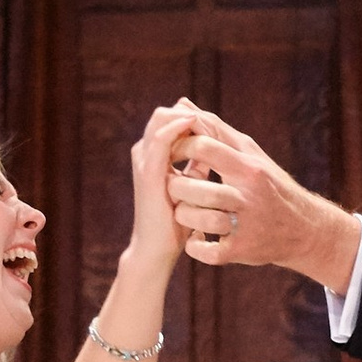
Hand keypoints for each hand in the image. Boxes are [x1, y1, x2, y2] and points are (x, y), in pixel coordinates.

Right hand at [128, 101, 208, 276]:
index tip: (217, 121)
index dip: (194, 115)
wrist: (158, 249)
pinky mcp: (149, 171)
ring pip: (161, 118)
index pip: (171, 120)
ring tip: (208, 121)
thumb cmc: (176, 222)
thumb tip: (213, 147)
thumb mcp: (192, 186)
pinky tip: (195, 123)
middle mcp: (145, 153)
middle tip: (214, 119)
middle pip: (165, 113)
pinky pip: (162, 139)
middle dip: (190, 111)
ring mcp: (144, 160)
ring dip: (187, 115)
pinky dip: (178, 127)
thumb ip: (198, 165)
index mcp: (154, 155)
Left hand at [169, 111, 361, 288]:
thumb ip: (215, 130)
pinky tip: (195, 239)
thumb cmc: (269, 185)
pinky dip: (196, 247)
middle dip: (176, 186)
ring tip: (183, 212)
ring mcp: (246, 225)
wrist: (303, 230)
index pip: (205, 148)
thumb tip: (182, 104)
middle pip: (198, 189)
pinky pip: (209, 252)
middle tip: (173, 186)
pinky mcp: (242, 251)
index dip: (180, 148)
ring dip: (184, 216)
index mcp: (249, 168)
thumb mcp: (250, 154)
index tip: (172, 154)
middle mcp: (249, 196)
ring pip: (200, 220)